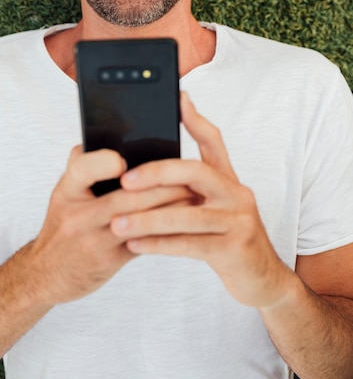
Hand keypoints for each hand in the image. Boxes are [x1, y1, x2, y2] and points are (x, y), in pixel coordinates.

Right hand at [28, 145, 192, 305]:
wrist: (47, 273)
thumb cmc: (63, 222)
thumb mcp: (64, 191)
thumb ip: (86, 164)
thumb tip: (118, 134)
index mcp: (67, 189)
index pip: (83, 169)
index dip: (105, 163)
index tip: (124, 159)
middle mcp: (78, 215)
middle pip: (125, 197)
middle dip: (161, 185)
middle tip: (188, 174)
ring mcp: (94, 240)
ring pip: (139, 220)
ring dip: (169, 206)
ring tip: (192, 194)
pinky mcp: (109, 261)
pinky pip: (143, 242)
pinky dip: (164, 230)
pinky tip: (182, 221)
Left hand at [111, 92, 294, 308]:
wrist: (262, 279)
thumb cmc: (228, 239)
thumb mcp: (216, 208)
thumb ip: (191, 189)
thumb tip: (146, 173)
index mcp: (228, 179)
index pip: (213, 141)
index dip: (195, 119)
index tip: (178, 99)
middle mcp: (237, 194)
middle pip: (195, 171)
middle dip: (157, 173)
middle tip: (124, 181)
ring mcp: (238, 221)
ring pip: (186, 214)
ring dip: (147, 219)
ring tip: (116, 223)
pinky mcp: (234, 249)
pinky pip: (188, 244)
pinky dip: (158, 244)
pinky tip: (133, 244)